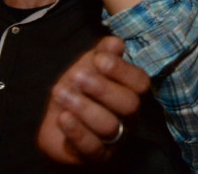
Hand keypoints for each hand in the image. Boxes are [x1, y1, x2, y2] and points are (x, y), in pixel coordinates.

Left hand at [37, 36, 150, 164]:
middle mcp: (129, 116)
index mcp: (131, 92)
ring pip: (109, 125)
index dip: (122, 70)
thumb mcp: (89, 65)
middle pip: (129, 104)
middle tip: (77, 76)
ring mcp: (115, 138)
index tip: (98, 59)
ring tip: (60, 93)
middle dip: (102, 89)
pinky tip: (62, 117)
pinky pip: (92, 147)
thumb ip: (103, 52)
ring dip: (83, 107)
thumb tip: (115, 42)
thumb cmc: (79, 88)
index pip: (140, 82)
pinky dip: (76, 131)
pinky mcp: (96, 156)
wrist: (58, 119)